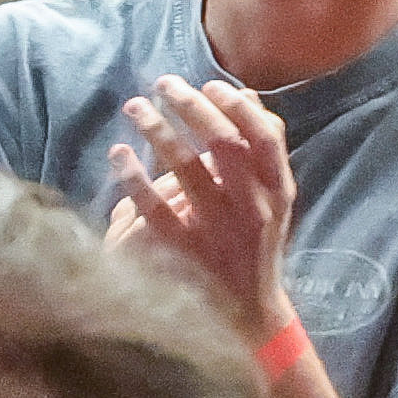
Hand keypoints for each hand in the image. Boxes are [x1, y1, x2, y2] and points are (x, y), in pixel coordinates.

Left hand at [104, 77, 298, 335]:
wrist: (249, 314)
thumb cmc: (258, 243)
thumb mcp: (274, 199)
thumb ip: (264, 149)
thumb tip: (245, 94)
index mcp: (278, 192)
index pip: (264, 136)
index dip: (236, 106)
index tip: (209, 84)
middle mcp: (252, 209)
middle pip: (224, 144)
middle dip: (192, 107)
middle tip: (164, 84)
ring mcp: (218, 231)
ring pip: (186, 170)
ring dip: (158, 130)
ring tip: (135, 106)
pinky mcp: (185, 252)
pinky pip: (154, 210)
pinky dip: (134, 178)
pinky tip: (118, 154)